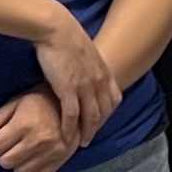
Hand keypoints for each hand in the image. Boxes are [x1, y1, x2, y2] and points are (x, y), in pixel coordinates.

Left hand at [0, 88, 81, 171]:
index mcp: (24, 124)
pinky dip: (32, 168)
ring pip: (19, 171)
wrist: (75, 103)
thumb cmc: (41, 100)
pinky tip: (34, 155)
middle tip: (10, 143)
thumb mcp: (15, 103)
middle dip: (3, 153)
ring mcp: (51, 153)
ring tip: (22, 149)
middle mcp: (38, 141)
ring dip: (17, 162)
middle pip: (5, 161)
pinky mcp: (60, 160)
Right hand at [29, 17, 118, 147]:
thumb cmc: (66, 36)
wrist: (57, 28)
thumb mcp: (85, 52)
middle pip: (103, 111)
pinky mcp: (68, 89)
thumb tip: (83, 69)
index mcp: (104, 71)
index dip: (108, 113)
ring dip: (87, 132)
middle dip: (98, 126)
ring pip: (90, 117)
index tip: (100, 121)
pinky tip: (66, 136)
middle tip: (90, 138)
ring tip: (81, 143)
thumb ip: (88, 64)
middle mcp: (99, 82)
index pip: (113, 99)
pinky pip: (72, 115)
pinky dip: (70, 128)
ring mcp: (85, 87)